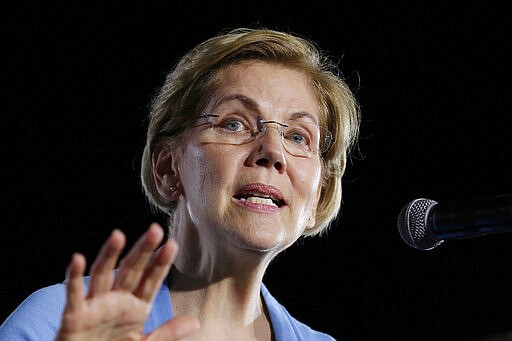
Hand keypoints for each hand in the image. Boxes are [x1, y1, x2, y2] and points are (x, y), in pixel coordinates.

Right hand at [56, 223, 198, 340]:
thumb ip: (168, 333)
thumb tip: (195, 322)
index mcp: (135, 306)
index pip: (151, 280)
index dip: (161, 263)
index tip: (173, 244)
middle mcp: (116, 301)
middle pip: (131, 270)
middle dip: (142, 250)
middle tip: (155, 230)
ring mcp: (95, 306)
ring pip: (102, 275)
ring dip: (109, 255)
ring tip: (118, 235)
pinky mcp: (74, 316)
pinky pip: (74, 295)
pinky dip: (73, 277)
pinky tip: (77, 259)